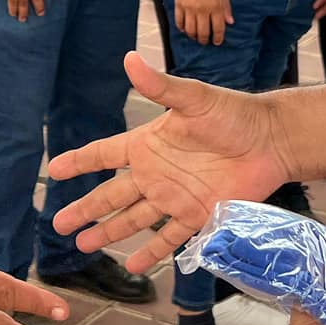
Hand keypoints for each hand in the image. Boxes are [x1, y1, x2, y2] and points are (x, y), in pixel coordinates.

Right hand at [48, 51, 288, 269]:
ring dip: (109, 232)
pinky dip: (151, 253)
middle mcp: (156, 174)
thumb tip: (130, 59)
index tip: (54, 170)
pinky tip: (133, 265)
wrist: (271, 141)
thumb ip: (160, 86)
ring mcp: (175, 197)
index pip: (104, 154)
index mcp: (148, 144)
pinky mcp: (198, 216)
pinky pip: (170, 238)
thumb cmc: (233, 114)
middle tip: (59, 223)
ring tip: (83, 244)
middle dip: (85, 208)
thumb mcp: (193, 98)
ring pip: (133, 219)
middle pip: (111, 195)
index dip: (79, 161)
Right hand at [172, 0, 232, 45]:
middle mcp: (203, 9)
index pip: (218, 28)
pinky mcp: (179, 4)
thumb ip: (226, 7)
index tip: (217, 41)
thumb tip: (229, 21)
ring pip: (190, 30)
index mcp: (216, 6)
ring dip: (193, 36)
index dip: (218, 38)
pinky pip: (179, 21)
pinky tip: (184, 29)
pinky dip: (181, 27)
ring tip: (195, 36)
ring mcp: (190, 8)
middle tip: (205, 41)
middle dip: (204, 40)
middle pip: (203, 32)